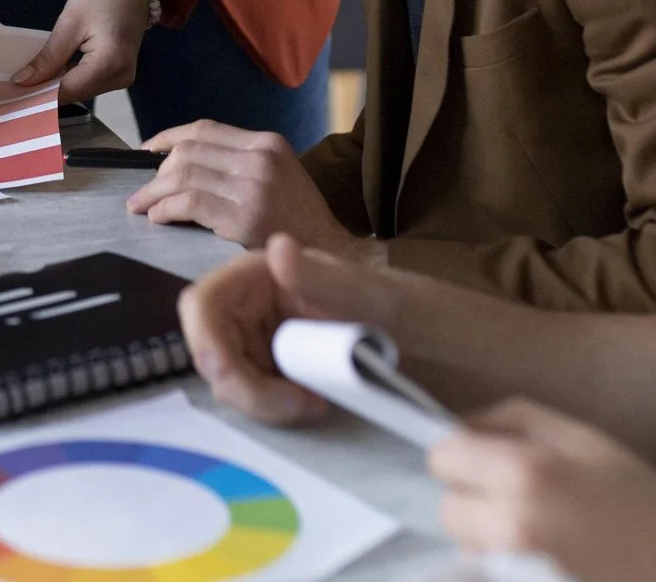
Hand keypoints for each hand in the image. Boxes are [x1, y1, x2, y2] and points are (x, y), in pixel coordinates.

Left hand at [16, 0, 149, 100]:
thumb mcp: (70, 23)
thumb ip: (48, 57)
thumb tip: (22, 82)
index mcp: (109, 63)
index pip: (67, 90)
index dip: (38, 95)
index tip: (12, 96)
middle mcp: (119, 78)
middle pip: (74, 94)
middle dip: (45, 91)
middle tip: (15, 86)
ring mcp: (122, 79)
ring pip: (80, 92)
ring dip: (56, 86)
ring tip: (30, 79)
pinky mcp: (119, 76)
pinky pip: (88, 84)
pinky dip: (70, 80)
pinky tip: (52, 73)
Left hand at [125, 122, 362, 254]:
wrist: (330, 254)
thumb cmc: (299, 220)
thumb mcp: (279, 174)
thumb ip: (240, 163)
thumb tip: (184, 163)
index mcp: (267, 143)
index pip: (204, 129)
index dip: (168, 137)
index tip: (147, 149)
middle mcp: (259, 158)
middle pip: (188, 150)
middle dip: (156, 171)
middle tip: (143, 191)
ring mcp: (252, 187)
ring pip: (183, 175)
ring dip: (153, 192)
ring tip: (141, 206)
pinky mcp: (243, 217)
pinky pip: (189, 204)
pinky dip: (166, 209)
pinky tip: (158, 218)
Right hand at [178, 232, 416, 425]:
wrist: (452, 351)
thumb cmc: (418, 313)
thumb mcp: (375, 296)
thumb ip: (322, 278)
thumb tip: (276, 249)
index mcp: (267, 272)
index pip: (204, 302)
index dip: (206, 342)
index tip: (236, 379)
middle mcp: (257, 302)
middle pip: (210, 348)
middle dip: (240, 384)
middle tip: (297, 405)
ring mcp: (266, 337)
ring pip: (229, 377)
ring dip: (260, 401)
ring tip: (314, 403)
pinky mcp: (280, 368)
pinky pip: (253, 392)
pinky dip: (273, 407)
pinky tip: (313, 404)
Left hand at [430, 399, 655, 581]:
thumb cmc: (643, 500)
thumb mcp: (584, 438)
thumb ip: (513, 420)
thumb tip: (462, 426)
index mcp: (524, 473)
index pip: (443, 457)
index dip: (466, 455)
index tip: (492, 461)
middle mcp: (508, 527)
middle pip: (448, 508)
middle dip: (473, 498)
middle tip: (520, 500)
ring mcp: (509, 571)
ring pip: (463, 547)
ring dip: (485, 536)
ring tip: (536, 534)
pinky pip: (482, 573)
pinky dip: (498, 565)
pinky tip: (540, 559)